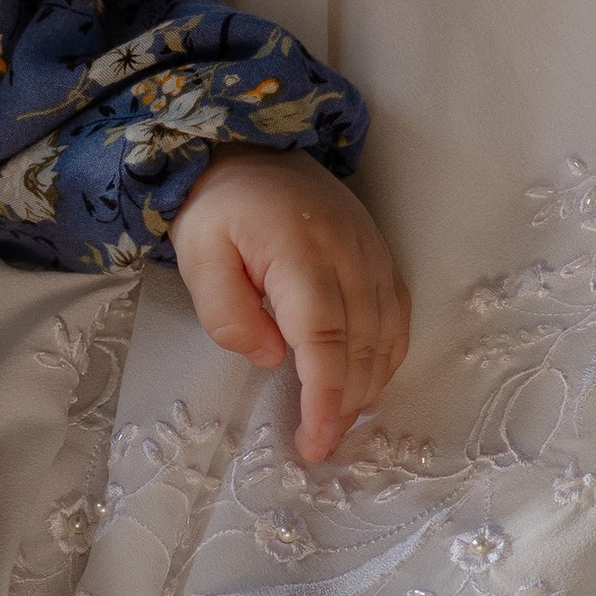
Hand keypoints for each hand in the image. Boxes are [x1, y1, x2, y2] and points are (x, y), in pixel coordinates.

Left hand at [172, 149, 408, 460]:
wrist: (250, 150)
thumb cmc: (218, 210)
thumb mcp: (197, 255)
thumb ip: (226, 311)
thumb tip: (271, 358)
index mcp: (300, 252)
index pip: (324, 338)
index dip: (325, 396)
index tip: (315, 440)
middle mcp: (349, 252)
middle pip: (363, 345)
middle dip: (346, 404)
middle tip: (320, 444)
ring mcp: (372, 252)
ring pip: (388, 334)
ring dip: (369, 387)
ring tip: (339, 422)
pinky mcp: (380, 255)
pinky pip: (397, 316)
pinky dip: (387, 357)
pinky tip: (366, 383)